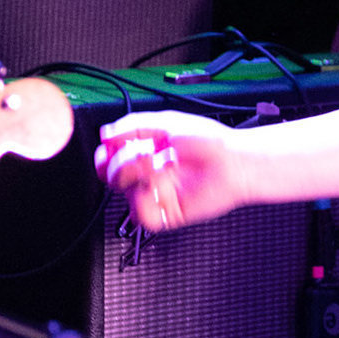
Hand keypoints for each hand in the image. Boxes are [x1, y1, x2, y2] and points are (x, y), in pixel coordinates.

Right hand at [94, 111, 251, 232]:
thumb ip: (134, 125)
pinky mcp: (167, 213)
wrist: (234, 162)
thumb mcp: (168, 122)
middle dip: (122, 162)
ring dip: (139, 176)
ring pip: (125, 194)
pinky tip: (162, 186)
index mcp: (146, 156)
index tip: (108, 150)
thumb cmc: (211, 142)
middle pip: (112, 177)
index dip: (104, 158)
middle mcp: (150, 176)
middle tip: (144, 153)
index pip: (111, 162)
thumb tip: (106, 133)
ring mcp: (158, 195)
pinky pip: (142, 215)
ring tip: (160, 166)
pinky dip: (147, 200)